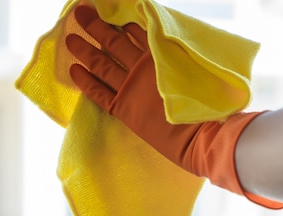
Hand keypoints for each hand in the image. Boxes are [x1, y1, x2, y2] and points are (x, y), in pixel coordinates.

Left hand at [65, 5, 282, 207]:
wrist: (203, 135)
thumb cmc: (211, 106)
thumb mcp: (200, 72)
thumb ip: (185, 60)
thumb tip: (178, 50)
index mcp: (163, 54)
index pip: (137, 31)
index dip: (123, 22)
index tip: (113, 14)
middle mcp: (143, 66)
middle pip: (113, 41)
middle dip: (96, 26)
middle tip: (81, 12)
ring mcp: (130, 87)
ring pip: (101, 63)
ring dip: (84, 49)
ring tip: (70, 38)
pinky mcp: (124, 109)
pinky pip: (97, 92)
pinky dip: (85, 81)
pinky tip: (73, 70)